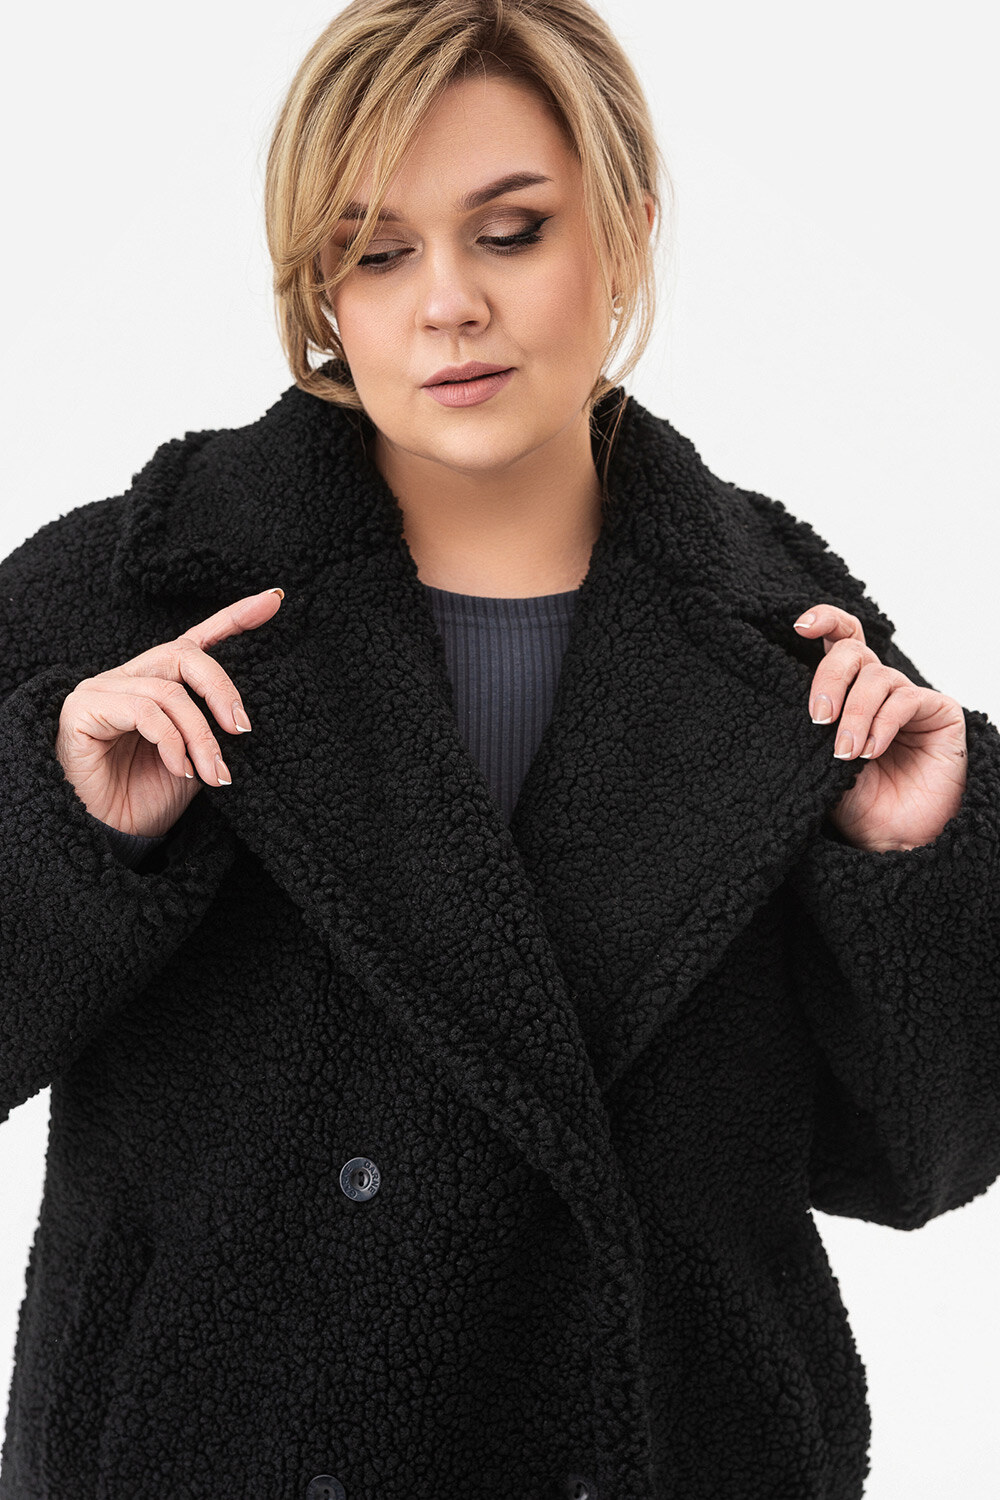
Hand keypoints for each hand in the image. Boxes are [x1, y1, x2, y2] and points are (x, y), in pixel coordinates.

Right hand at [55, 587, 283, 838]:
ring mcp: (102, 690)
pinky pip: (142, 712)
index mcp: (158, 684)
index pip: (197, 640)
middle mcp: (129, 678)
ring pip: (168, 692)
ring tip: (214, 774)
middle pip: (183, 654)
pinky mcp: (83, 709)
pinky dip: (171, 742)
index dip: (234, 617)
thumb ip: (214, 729)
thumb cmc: (148, 798)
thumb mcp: (196, 759)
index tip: (274, 600)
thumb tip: (244, 717)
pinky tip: (181, 770)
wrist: (111, 837)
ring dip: (200, 736)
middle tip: (243, 728)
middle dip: (221, 689)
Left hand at [793, 604, 967, 851]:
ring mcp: (910, 698)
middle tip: (818, 716)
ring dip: (856, 714)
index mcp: (848, 692)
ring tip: (846, 752)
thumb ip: (811, 728)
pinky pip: (906, 700)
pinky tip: (872, 751)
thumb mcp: (819, 764)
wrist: (893, 838)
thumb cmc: (857, 802)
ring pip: (878, 677)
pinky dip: (883, 723)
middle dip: (830, 677)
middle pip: (853, 651)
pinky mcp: (939, 712)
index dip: (824, 621)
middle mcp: (879, 689)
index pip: (839, 640)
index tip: (800, 626)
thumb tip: (795, 698)